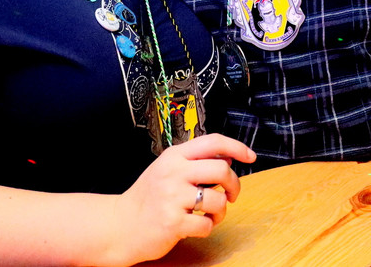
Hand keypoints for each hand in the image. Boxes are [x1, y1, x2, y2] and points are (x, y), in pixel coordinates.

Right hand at [110, 134, 256, 264]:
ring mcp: (172, 197)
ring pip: (217, 200)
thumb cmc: (147, 198)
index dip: (236, 146)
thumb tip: (227, 159)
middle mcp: (173, 173)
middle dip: (234, 184)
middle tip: (231, 194)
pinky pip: (206, 225)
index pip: (213, 141)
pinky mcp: (173, 222)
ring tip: (210, 215)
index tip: (250, 155)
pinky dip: (207, 228)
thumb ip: (193, 161)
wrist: (120, 225)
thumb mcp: (166, 169)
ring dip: (221, 211)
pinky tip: (196, 225)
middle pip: (221, 169)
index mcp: (173, 156)